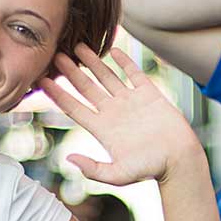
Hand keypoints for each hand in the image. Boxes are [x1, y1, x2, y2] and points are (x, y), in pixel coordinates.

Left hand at [38, 46, 202, 186]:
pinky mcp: (150, 95)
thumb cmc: (151, 169)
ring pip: (107, 77)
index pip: (73, 107)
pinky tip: (114, 49)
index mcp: (102, 129)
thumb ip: (94, 169)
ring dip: (93, 62)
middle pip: (86, 88)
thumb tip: (68, 160)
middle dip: (70, 71)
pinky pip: (134, 74)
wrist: (180, 160)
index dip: (57, 94)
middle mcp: (113, 113)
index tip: (41, 80)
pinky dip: (124, 61)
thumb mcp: (119, 174)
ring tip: (78, 46)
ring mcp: (131, 102)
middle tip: (56, 54)